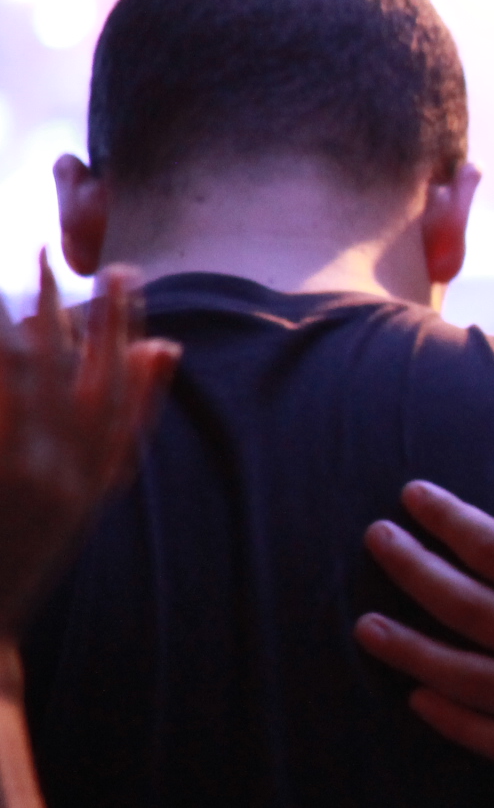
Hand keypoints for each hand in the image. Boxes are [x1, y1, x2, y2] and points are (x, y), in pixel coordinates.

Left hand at [0, 256, 176, 632]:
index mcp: (102, 474)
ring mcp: (29, 472)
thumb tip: (164, 348)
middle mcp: (72, 471)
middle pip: (81, 374)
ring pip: (32, 379)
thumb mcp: (91, 491)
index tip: (122, 279)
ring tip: (19, 276)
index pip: (126, 386)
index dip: (124, 328)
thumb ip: (126, 424)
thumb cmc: (29, 550)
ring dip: (24, 322)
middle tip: (59, 257)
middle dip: (73, 310)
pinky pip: (0, 402)